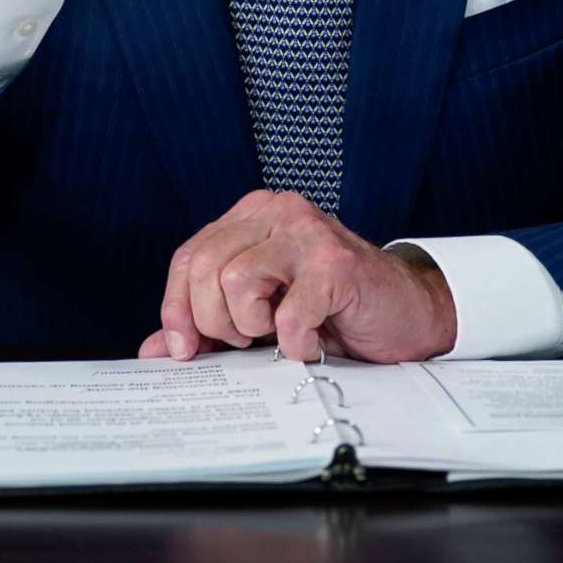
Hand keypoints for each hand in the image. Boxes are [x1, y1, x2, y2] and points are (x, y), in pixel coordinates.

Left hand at [136, 191, 457, 363]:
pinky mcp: (335, 264)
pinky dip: (294, 345)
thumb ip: (209, 326)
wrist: (406, 314)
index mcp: (252, 216)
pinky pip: (286, 315)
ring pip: (234, 282)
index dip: (177, 308)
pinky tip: (312, 343)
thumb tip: (155, 350)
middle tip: (249, 339)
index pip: (188, 257)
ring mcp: (307, 232)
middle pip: (203, 269)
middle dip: (215, 322)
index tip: (186, 349)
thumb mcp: (261, 317)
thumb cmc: (333, 312)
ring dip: (252, 327)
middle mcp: (277, 212)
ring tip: (280, 333)